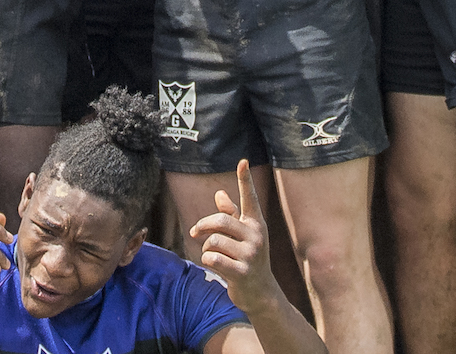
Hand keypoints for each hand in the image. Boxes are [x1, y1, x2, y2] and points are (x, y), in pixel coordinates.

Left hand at [186, 160, 273, 310]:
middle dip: (202, 226)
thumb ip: (232, 216)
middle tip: (194, 233)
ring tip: (212, 256)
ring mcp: (251, 255)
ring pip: (213, 242)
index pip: (250, 199)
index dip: (245, 180)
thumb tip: (219, 194)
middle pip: (219, 221)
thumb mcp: (243, 237)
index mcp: (256, 224)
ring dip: (205, 249)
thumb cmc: (248, 259)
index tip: (243, 161)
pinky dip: (207, 261)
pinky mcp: (243, 272)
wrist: (261, 293)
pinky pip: (212, 259)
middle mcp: (256, 236)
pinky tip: (215, 266)